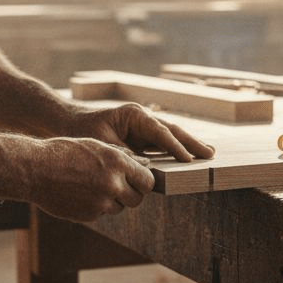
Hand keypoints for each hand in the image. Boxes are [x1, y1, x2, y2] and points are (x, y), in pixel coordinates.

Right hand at [20, 136, 155, 221]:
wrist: (35, 169)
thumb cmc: (64, 152)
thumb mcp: (95, 145)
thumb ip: (122, 157)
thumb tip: (145, 164)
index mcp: (117, 163)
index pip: (148, 181)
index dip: (143, 181)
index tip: (138, 180)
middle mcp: (112, 184)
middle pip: (137, 199)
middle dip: (131, 194)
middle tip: (118, 185)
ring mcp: (100, 203)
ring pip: (119, 208)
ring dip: (112, 200)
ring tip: (92, 186)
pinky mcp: (88, 216)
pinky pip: (101, 213)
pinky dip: (95, 206)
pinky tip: (80, 193)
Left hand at [65, 102, 215, 162]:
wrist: (71, 125)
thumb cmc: (84, 132)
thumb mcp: (102, 144)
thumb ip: (123, 154)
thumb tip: (144, 166)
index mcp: (135, 116)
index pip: (160, 132)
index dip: (175, 146)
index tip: (189, 159)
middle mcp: (143, 119)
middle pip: (172, 131)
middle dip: (191, 143)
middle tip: (210, 154)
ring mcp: (144, 128)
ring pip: (171, 137)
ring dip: (188, 146)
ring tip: (208, 154)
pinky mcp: (142, 138)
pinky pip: (163, 145)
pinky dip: (176, 151)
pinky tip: (189, 158)